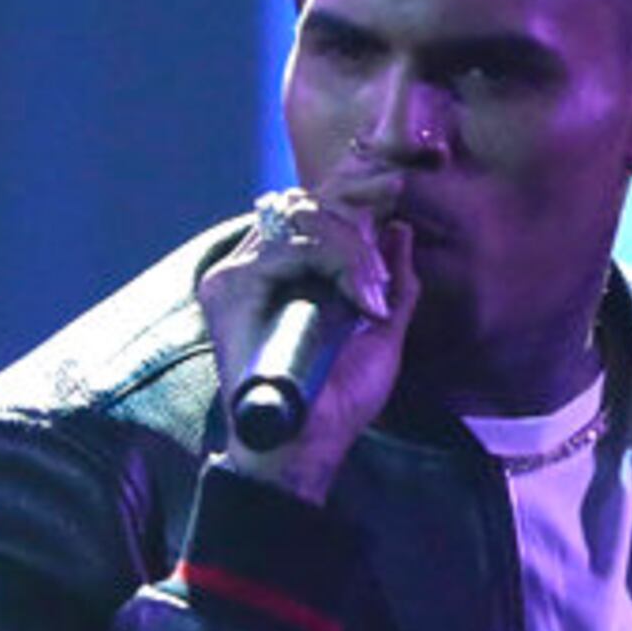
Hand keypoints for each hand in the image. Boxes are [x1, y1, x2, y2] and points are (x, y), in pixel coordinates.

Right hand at [201, 187, 416, 501]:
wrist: (309, 444)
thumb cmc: (340, 398)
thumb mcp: (381, 333)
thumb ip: (393, 283)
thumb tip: (400, 230)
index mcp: (289, 270)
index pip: (317, 206)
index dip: (357, 188)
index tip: (399, 185)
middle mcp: (260, 264)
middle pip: (309, 199)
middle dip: (360, 207)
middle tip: (391, 239)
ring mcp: (240, 273)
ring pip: (302, 215)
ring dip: (352, 247)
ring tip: (374, 294)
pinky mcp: (231, 287)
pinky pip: (288, 245)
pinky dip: (335, 261)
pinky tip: (359, 297)